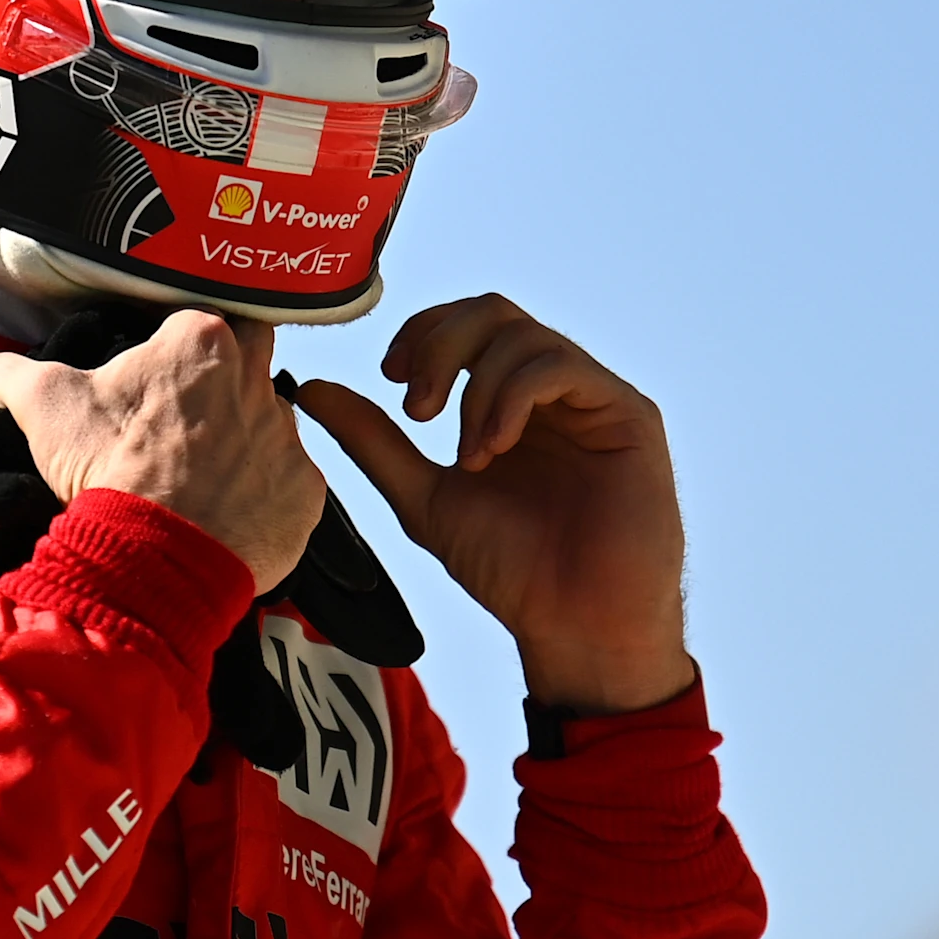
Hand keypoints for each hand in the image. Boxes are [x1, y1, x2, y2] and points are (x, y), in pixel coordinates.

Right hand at [0, 310, 325, 586]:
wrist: (149, 562)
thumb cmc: (106, 473)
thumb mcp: (44, 408)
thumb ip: (13, 374)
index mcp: (202, 342)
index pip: (199, 320)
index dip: (176, 348)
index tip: (156, 378)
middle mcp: (257, 379)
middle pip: (249, 360)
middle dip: (223, 380)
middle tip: (184, 417)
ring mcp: (287, 438)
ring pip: (269, 424)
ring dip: (242, 441)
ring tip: (200, 476)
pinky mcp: (305, 493)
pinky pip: (288, 483)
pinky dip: (262, 495)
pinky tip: (224, 513)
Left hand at [295, 296, 692, 713]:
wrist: (573, 625)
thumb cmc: (512, 570)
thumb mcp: (423, 497)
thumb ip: (373, 442)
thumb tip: (310, 389)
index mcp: (510, 402)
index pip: (465, 326)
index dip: (422, 333)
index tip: (390, 375)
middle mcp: (553, 392)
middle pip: (492, 313)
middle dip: (441, 347)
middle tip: (417, 410)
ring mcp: (593, 399)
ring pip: (523, 337)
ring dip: (476, 389)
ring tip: (468, 457)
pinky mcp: (628, 414)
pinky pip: (562, 367)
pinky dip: (513, 397)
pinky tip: (495, 448)